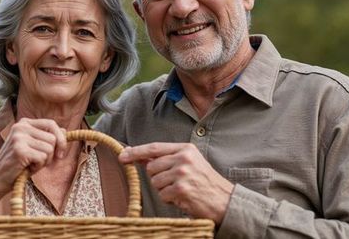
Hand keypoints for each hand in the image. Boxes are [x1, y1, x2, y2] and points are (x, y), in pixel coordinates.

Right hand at [0, 118, 66, 212]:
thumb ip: (46, 137)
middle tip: (39, 162)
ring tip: (30, 164)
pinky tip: (26, 168)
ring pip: (50, 149)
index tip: (61, 153)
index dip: (61, 138)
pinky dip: (38, 167)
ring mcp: (19, 137)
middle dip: (51, 154)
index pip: (52, 124)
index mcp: (24, 123)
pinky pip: (43, 158)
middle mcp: (21, 126)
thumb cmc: (18, 164)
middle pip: (53, 138)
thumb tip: (65, 130)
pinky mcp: (20, 150)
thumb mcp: (33, 147)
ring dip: (44, 161)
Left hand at [119, 142, 233, 223]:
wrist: (225, 200)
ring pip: (155, 182)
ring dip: (164, 190)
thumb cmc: (205, 182)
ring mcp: (182, 173)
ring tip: (180, 190)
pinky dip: (170, 199)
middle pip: (151, 167)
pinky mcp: (181, 188)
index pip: (154, 148)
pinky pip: (162, 195)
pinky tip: (183, 198)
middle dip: (157, 178)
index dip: (136, 152)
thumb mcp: (189, 163)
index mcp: (185, 148)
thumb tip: (141, 157)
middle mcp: (184, 158)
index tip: (123, 156)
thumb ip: (166, 159)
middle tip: (174, 183)